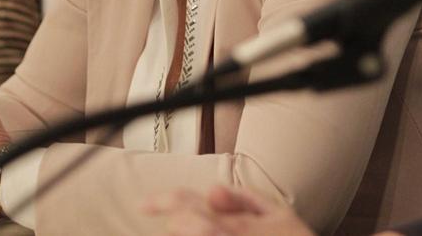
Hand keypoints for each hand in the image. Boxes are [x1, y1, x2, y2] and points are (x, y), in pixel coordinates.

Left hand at [145, 186, 316, 235]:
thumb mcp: (278, 212)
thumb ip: (243, 199)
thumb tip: (212, 190)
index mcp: (239, 222)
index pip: (190, 205)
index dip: (162, 202)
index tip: (143, 205)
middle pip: (184, 226)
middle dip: (173, 223)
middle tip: (166, 220)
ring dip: (183, 234)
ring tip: (185, 228)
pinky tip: (192, 235)